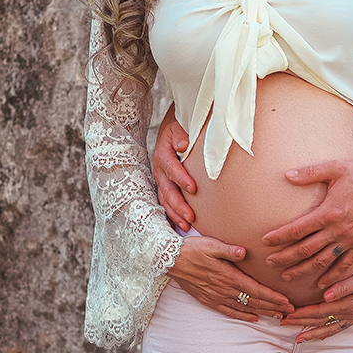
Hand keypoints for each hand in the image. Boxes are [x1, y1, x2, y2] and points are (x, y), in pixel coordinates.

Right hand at [153, 107, 196, 231]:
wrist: (171, 129)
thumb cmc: (179, 128)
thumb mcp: (179, 126)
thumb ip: (181, 135)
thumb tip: (184, 144)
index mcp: (163, 154)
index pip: (172, 169)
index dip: (181, 179)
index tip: (193, 189)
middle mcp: (159, 169)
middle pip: (167, 190)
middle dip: (178, 204)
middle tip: (190, 217)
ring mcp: (160, 179)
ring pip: (165, 199)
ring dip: (175, 213)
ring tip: (186, 225)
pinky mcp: (164, 186)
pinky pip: (166, 202)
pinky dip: (172, 214)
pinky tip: (181, 226)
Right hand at [168, 237, 293, 322]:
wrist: (170, 261)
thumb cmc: (192, 249)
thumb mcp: (211, 245)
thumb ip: (228, 250)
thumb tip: (243, 252)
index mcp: (228, 276)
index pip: (255, 290)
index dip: (272, 297)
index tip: (287, 302)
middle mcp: (224, 289)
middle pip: (253, 301)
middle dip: (273, 307)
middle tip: (290, 311)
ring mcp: (216, 296)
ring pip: (244, 308)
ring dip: (262, 312)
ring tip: (278, 316)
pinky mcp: (208, 299)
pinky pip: (228, 311)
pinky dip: (242, 315)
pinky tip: (253, 318)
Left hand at [262, 157, 352, 287]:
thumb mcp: (335, 168)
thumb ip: (310, 173)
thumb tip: (287, 174)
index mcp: (328, 212)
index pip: (297, 229)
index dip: (279, 237)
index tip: (265, 241)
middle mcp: (338, 230)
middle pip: (305, 249)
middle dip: (285, 258)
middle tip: (269, 263)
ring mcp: (351, 240)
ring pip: (321, 261)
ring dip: (303, 270)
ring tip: (287, 276)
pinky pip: (344, 265)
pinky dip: (331, 276)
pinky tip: (321, 285)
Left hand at [280, 261, 352, 342]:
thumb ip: (344, 286)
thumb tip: (326, 295)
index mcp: (348, 304)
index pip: (319, 311)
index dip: (302, 313)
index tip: (286, 314)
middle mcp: (350, 314)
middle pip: (321, 321)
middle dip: (301, 323)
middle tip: (282, 323)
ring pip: (329, 328)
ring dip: (312, 332)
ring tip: (297, 338)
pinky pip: (339, 328)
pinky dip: (328, 333)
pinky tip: (320, 336)